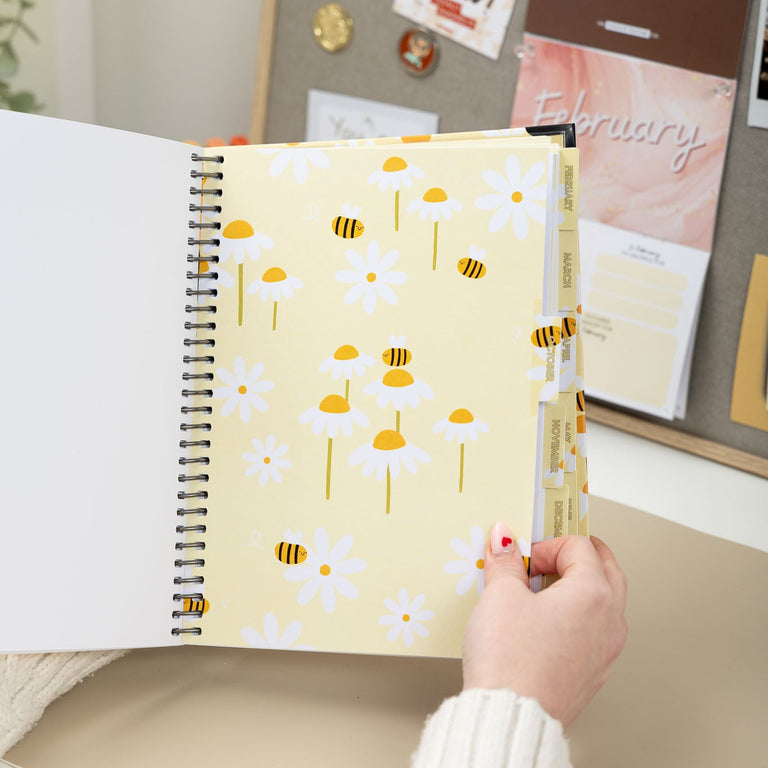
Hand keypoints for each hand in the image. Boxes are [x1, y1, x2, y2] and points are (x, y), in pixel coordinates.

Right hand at [462, 526, 627, 727]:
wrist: (510, 717)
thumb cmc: (510, 661)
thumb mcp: (500, 596)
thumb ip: (505, 562)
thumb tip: (505, 541)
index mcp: (592, 594)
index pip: (578, 547)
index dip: (547, 544)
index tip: (523, 556)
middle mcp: (608, 621)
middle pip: (606, 569)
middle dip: (578, 556)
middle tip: (552, 553)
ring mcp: (605, 650)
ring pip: (606, 603)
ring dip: (581, 586)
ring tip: (547, 588)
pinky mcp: (594, 674)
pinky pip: (595, 632)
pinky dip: (578, 616)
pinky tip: (548, 622)